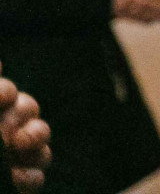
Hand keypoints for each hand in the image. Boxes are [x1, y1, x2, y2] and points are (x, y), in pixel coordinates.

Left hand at [0, 68, 49, 192]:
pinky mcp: (18, 184)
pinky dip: (31, 176)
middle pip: (26, 108)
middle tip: (9, 123)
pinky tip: (16, 178)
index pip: (3, 92)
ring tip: (21, 144)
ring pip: (39, 137)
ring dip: (35, 138)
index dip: (4, 91)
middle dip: (23, 112)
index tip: (0, 98)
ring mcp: (9, 159)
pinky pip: (38, 174)